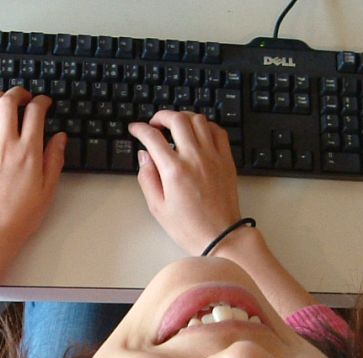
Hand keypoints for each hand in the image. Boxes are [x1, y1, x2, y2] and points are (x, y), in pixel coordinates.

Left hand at [0, 87, 66, 250]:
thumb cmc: (22, 213)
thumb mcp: (48, 189)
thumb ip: (55, 159)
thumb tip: (60, 138)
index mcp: (29, 153)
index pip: (35, 113)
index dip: (42, 102)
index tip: (45, 102)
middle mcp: (7, 145)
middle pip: (9, 102)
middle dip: (18, 93)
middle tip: (24, 96)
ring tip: (4, 99)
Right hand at [128, 111, 240, 254]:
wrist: (220, 237)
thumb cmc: (189, 227)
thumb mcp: (158, 207)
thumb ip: (147, 178)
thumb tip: (144, 156)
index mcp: (174, 171)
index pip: (152, 137)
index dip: (140, 129)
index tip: (135, 129)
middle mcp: (194, 158)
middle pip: (177, 120)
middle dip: (161, 116)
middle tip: (154, 123)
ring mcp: (213, 157)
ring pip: (198, 120)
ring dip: (183, 118)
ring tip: (175, 126)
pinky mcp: (226, 161)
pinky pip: (218, 131)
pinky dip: (206, 126)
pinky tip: (198, 133)